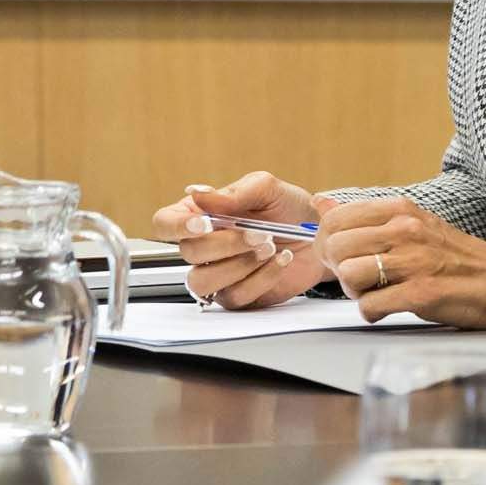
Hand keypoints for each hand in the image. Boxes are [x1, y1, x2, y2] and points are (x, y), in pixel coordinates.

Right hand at [149, 171, 330, 309]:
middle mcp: (202, 247)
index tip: (204, 223)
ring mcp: (217, 274)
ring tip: (271, 247)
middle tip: (261, 234)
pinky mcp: (238, 295)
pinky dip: (262, 278)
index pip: (165, 223)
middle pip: (188, 253)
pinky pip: (235, 296)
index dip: (178, 226)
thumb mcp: (267, 188)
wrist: (321, 234)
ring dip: (240, 265)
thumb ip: (235, 192)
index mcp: (199, 216)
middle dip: (227, 244)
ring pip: (203, 282)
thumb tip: (198, 193)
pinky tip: (280, 260)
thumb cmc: (289, 208)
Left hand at [315, 194, 485, 327]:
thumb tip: (319, 203)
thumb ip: (364, 217)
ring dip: (356, 292)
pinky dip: (373, 312)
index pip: (336, 218)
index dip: (329, 243)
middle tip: (360, 280)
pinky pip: (370, 305)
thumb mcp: (411, 224)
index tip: (342, 257)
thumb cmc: (453, 257)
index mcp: (401, 210)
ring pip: (349, 276)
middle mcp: (407, 230)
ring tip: (376, 293)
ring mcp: (415, 261)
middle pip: (337, 248)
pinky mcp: (422, 293)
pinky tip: (388, 308)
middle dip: (339, 270)